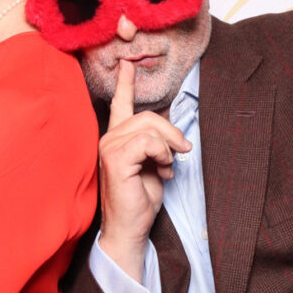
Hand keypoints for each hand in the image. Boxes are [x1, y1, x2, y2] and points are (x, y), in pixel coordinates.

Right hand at [96, 59, 190, 280]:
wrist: (130, 229)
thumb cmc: (141, 200)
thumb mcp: (154, 165)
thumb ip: (157, 144)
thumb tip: (174, 132)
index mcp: (117, 138)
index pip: (120, 104)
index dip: (126, 83)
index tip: (128, 63)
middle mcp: (109, 138)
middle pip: (147, 116)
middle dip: (172, 132)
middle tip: (183, 151)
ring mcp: (109, 147)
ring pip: (149, 126)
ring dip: (168, 146)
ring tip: (168, 166)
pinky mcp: (115, 158)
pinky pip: (148, 141)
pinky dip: (162, 154)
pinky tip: (162, 169)